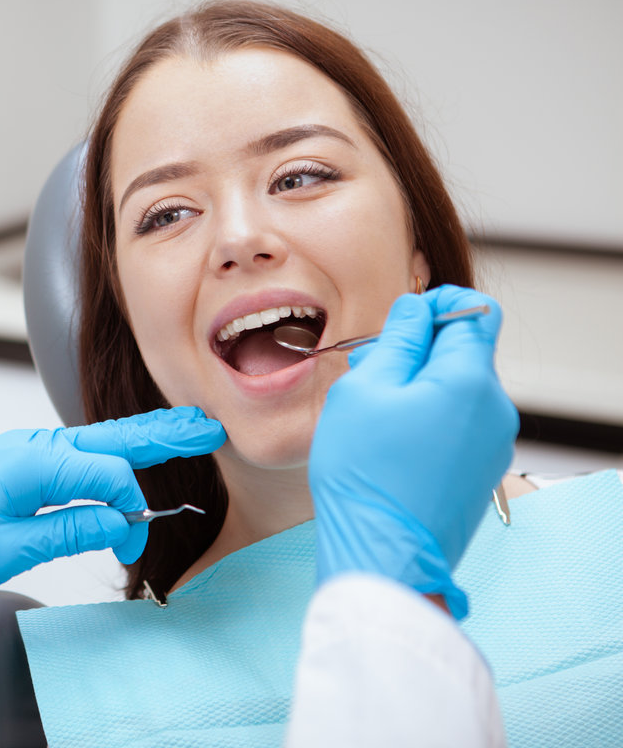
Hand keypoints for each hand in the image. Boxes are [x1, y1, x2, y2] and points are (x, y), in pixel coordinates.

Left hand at [0, 407, 225, 589]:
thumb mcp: (8, 547)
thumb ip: (70, 531)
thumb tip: (121, 524)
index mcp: (33, 463)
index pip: (108, 475)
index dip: (132, 507)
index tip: (134, 541)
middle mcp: (35, 446)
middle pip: (113, 437)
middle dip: (164, 433)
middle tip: (210, 427)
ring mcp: (28, 449)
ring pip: (99, 440)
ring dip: (144, 438)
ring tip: (187, 431)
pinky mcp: (22, 460)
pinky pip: (77, 451)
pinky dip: (112, 451)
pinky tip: (133, 451)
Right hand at [310, 285, 518, 617]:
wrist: (383, 554)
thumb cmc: (365, 474)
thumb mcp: (364, 390)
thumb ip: (397, 340)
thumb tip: (416, 311)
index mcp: (469, 380)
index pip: (474, 312)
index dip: (436, 305)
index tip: (401, 321)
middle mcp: (494, 409)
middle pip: (464, 354)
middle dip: (419, 352)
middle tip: (369, 371)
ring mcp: (493, 445)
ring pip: (458, 391)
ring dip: (419, 388)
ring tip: (373, 415)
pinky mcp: (481, 472)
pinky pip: (459, 426)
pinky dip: (428, 421)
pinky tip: (389, 444)